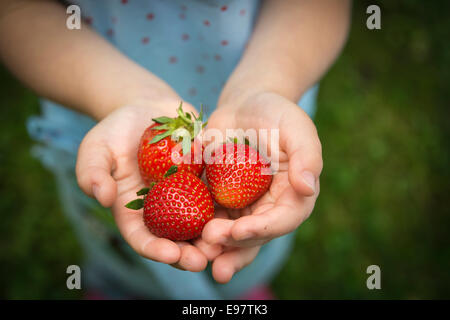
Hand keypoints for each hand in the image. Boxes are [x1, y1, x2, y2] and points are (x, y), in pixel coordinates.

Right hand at [76, 99, 221, 271]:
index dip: (156, 249)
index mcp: (133, 211)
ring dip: (213, 239)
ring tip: (226, 245)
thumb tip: (102, 198)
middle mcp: (162, 210)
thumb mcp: (96, 147)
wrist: (147, 109)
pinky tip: (242, 215)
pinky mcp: (205, 182)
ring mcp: (185, 197)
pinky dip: (228, 209)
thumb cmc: (115, 130)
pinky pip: (219, 197)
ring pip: (201, 224)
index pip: (143, 237)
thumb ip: (92, 172)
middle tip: (203, 261)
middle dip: (189, 254)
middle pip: (175, 239)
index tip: (171, 255)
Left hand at [202, 91, 322, 282]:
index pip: (282, 220)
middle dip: (233, 245)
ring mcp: (244, 207)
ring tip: (195, 255)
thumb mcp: (296, 127)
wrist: (244, 106)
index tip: (239, 231)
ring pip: (231, 236)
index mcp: (293, 196)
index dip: (262, 229)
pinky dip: (196, 231)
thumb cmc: (275, 113)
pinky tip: (181, 238)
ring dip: (214, 248)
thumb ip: (306, 155)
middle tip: (210, 242)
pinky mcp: (220, 201)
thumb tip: (308, 188)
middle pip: (254, 236)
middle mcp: (269, 208)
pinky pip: (209, 219)